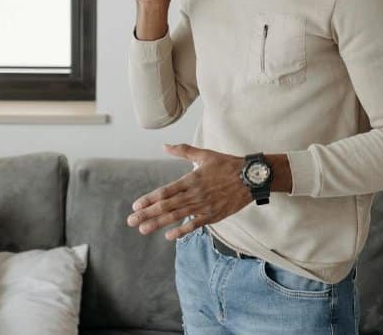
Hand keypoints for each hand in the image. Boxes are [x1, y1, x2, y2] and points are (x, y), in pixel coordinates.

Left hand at [127, 144, 250, 240]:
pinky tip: (169, 236)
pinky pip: (194, 225)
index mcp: (191, 179)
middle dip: (147, 214)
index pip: (165, 191)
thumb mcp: (205, 154)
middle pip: (167, 206)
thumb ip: (183, 151)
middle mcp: (194, 194)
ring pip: (177, 217)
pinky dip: (182, 231)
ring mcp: (203, 206)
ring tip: (143, 229)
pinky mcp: (213, 215)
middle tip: (131, 221)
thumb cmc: (227, 165)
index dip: (149, 199)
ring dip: (158, 224)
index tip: (136, 206)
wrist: (251, 178)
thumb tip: (164, 146)